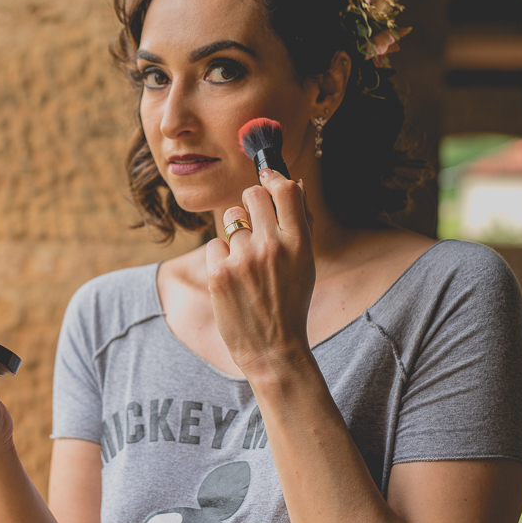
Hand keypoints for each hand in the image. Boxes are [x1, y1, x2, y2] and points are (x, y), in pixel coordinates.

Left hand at [204, 170, 315, 377]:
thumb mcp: (306, 263)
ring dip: (236, 234)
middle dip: (250, 202)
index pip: (284, 190)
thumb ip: (299, 223)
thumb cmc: (290, 303)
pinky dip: (221, 258)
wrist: (272, 347)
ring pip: (231, 220)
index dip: (273, 177)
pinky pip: (215, 244)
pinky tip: (233, 279)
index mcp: (299, 243)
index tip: (266, 175)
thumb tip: (291, 182)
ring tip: (246, 263)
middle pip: (252, 195)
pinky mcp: (219, 272)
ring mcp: (243, 259)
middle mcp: (272, 246)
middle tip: (252, 219)